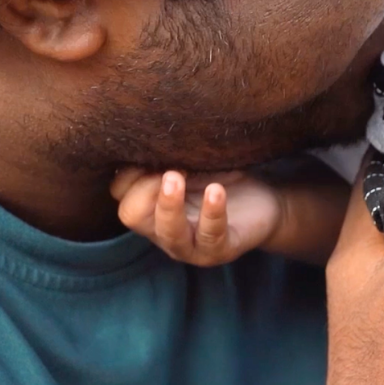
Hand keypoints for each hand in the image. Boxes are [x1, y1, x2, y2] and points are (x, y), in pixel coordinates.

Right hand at [111, 167, 281, 264]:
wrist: (263, 203)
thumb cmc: (220, 180)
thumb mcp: (190, 165)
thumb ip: (166, 158)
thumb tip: (148, 134)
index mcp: (150, 209)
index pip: (120, 193)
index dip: (130, 171)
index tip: (154, 150)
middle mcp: (163, 230)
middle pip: (131, 214)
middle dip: (143, 187)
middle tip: (169, 168)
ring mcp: (191, 245)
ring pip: (168, 231)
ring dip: (169, 204)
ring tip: (175, 177)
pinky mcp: (220, 250)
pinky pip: (211, 235)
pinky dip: (212, 211)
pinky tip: (216, 190)